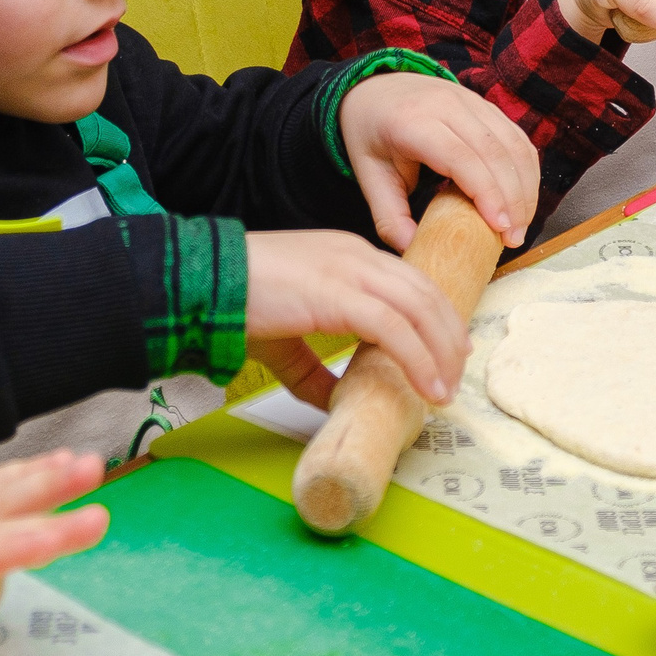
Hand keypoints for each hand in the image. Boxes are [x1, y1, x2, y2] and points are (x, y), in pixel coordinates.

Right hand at [244, 229, 468, 405]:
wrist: (201, 284)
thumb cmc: (236, 303)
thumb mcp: (284, 340)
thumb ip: (312, 368)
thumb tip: (334, 400)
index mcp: (347, 256)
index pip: (409, 280)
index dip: (436, 315)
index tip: (449, 348)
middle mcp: (356, 256)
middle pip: (424, 291)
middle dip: (448, 334)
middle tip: (455, 373)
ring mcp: (348, 270)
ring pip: (417, 307)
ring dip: (439, 351)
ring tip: (445, 389)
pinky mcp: (336, 294)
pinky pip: (393, 327)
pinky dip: (417, 358)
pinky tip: (426, 386)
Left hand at [340, 70, 537, 249]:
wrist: (376, 88)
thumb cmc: (371, 135)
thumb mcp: (368, 177)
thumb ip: (389, 217)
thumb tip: (415, 251)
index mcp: (413, 122)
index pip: (462, 158)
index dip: (488, 194)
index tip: (500, 228)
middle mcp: (448, 105)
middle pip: (495, 152)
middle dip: (513, 199)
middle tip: (514, 237)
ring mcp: (472, 102)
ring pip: (514, 144)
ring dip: (526, 186)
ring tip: (521, 223)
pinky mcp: (487, 106)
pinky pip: (517, 137)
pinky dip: (526, 169)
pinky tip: (523, 197)